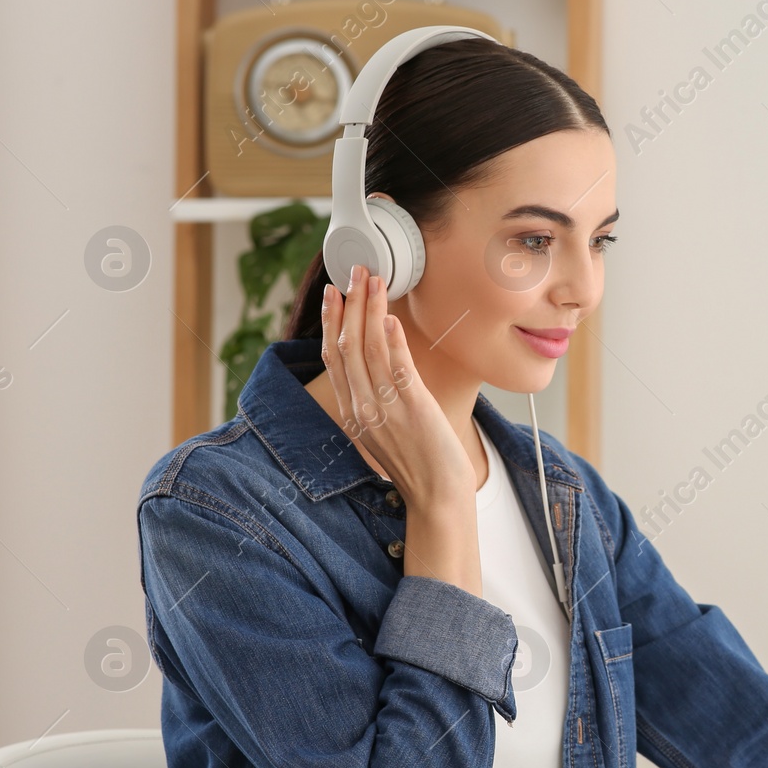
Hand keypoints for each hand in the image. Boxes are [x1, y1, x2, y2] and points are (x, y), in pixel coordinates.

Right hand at [322, 263, 471, 504]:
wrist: (437, 496)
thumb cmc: (419, 462)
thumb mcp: (385, 429)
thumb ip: (375, 399)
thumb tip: (380, 364)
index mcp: (353, 412)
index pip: (333, 358)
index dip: (331, 321)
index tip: (333, 294)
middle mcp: (362, 408)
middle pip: (346, 346)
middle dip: (349, 304)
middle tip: (355, 271)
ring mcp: (385, 409)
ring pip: (369, 350)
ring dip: (371, 311)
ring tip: (375, 281)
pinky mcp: (412, 409)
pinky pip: (397, 369)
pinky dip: (393, 341)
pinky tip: (392, 319)